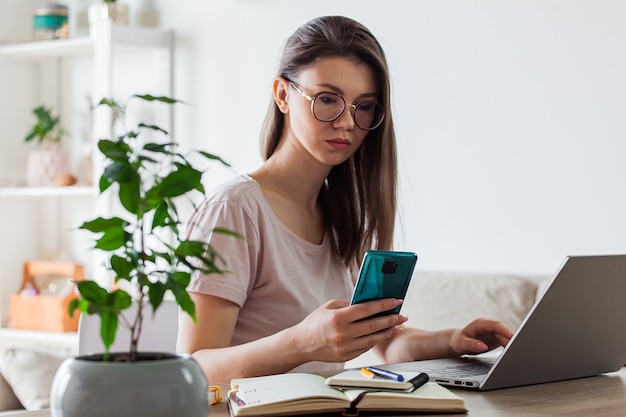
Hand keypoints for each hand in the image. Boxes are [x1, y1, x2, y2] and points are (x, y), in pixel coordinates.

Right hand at [287, 298, 407, 363]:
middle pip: (373, 325)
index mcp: (338, 318)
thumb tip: (368, 301)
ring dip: (387, 332)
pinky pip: (365, 347)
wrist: (301, 344)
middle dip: (391, 319)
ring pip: (372, 339)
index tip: (396, 301)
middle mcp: (342, 334)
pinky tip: (383, 335)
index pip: (367, 310)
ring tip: (397, 326)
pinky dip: (375, 340)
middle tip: (403, 315)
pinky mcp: (346, 357)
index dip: (384, 305)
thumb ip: (348, 304)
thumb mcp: (329, 307)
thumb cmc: (315, 323)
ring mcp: (345, 347)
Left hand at [450, 318, 513, 354]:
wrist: (459, 342)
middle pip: (503, 330)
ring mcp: (493, 331)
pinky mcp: (496, 338)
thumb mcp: (461, 343)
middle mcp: (489, 326)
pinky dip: (510, 346)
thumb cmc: (458, 341)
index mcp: (480, 323)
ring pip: (506, 336)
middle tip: (518, 347)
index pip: (495, 325)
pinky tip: (513, 352)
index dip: (504, 330)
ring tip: (517, 352)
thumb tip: (482, 346)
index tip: (512, 336)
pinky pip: (506, 341)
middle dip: (511, 338)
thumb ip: (471, 344)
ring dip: (512, 343)